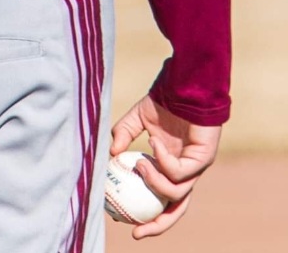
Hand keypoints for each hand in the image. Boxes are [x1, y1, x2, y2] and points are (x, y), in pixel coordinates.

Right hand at [110, 95, 220, 238]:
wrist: (183, 85)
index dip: (148, 216)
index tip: (125, 223)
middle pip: (175, 209)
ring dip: (154, 182)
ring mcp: (195, 167)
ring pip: (176, 193)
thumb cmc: (163, 102)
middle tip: (137, 230)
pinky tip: (153, 142)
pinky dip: (163, 160)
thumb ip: (123, 134)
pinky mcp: (203, 158)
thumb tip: (111, 154)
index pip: (162, 201)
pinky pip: (179, 171)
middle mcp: (185, 173)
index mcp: (170, 168)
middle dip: (157, 224)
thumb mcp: (137, 119)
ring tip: (139, 163)